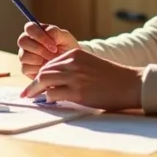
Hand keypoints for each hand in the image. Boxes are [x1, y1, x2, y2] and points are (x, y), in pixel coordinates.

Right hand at [17, 22, 78, 78]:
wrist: (69, 65)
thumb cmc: (66, 48)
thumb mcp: (65, 38)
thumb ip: (55, 32)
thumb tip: (46, 31)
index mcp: (36, 31)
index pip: (29, 27)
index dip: (40, 36)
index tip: (54, 45)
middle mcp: (27, 42)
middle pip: (22, 41)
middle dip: (39, 49)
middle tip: (53, 54)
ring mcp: (24, 55)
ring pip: (23, 55)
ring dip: (39, 59)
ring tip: (51, 61)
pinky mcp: (25, 68)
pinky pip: (25, 68)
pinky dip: (37, 69)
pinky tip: (46, 68)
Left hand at [20, 48, 143, 110]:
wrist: (130, 84)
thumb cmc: (112, 77)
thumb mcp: (90, 65)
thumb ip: (72, 69)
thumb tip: (53, 83)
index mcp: (76, 54)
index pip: (50, 63)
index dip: (40, 74)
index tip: (34, 83)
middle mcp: (73, 63)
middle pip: (44, 71)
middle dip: (34, 83)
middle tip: (27, 93)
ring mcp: (75, 77)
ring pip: (44, 80)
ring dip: (36, 90)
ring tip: (32, 98)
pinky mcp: (78, 92)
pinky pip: (53, 94)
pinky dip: (48, 99)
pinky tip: (49, 102)